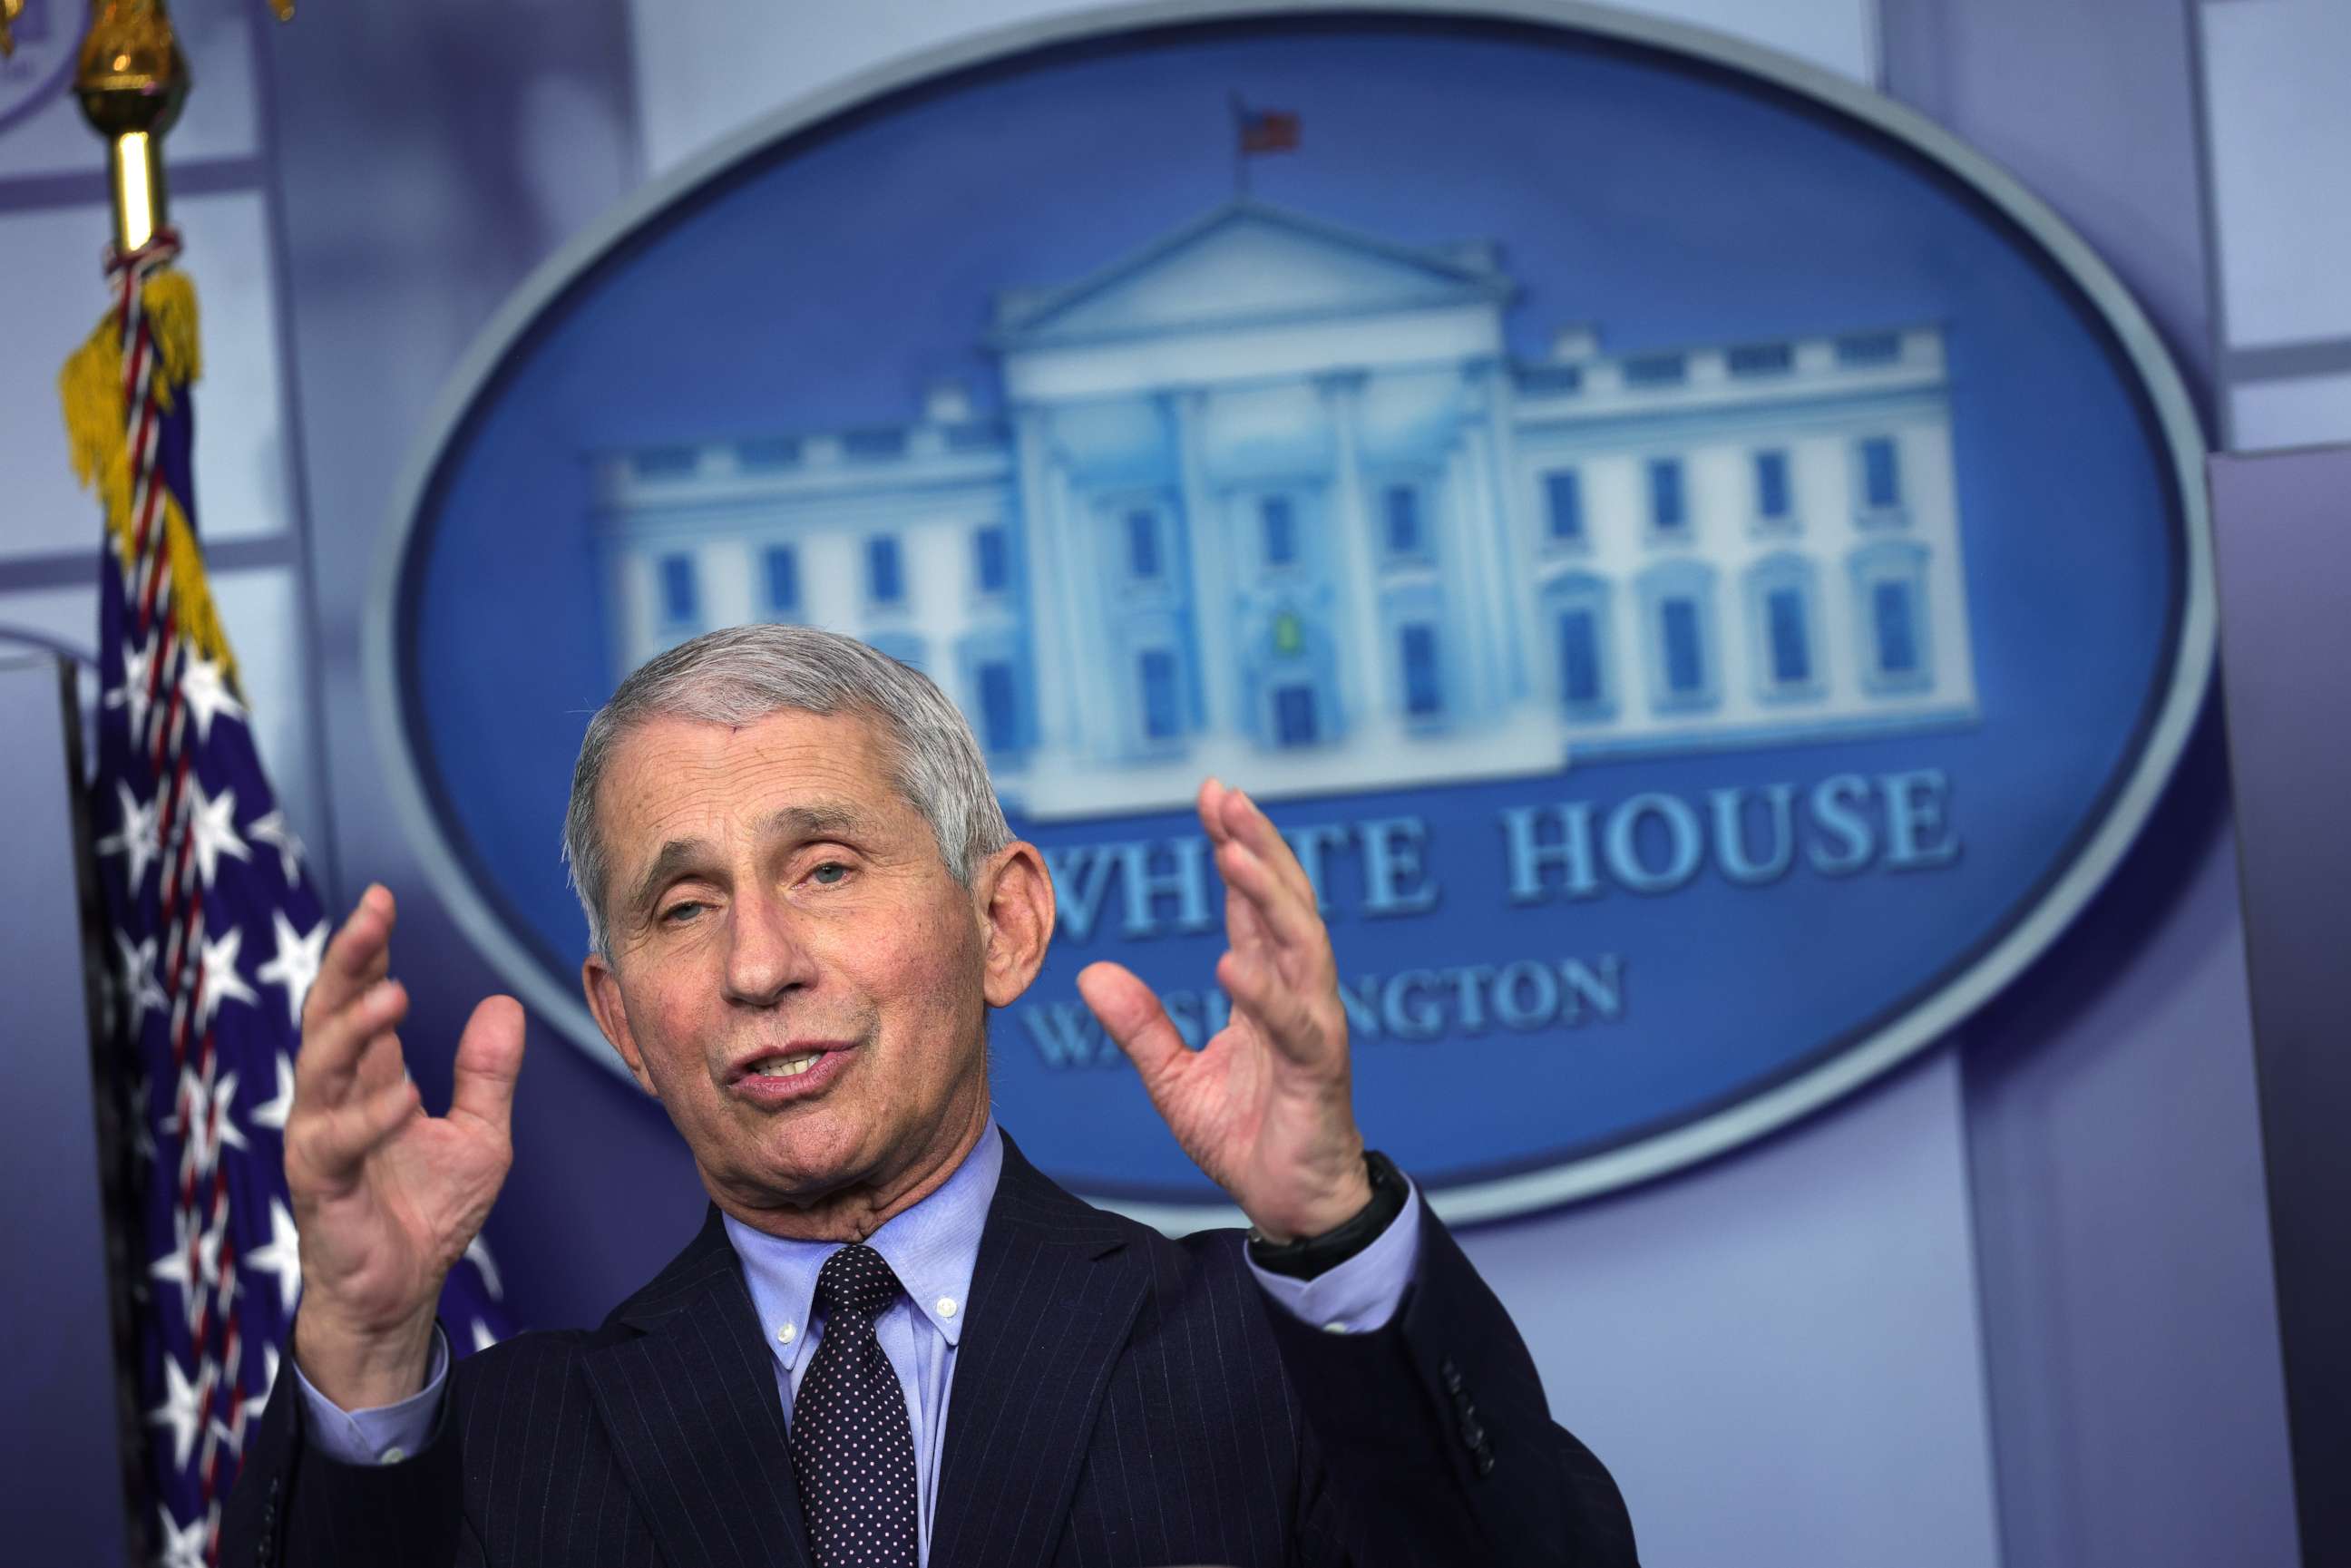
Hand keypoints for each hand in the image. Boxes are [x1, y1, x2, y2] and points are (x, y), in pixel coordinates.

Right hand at [284, 885, 524, 1407]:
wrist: (400, 1294)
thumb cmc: (427, 1214)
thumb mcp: (479, 1135)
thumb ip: (487, 1074)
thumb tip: (504, 1004)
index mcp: (371, 1078)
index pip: (361, 999)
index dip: (368, 951)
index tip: (382, 900)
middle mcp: (336, 1099)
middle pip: (330, 1016)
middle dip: (348, 965)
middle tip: (372, 918)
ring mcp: (321, 1139)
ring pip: (321, 1069)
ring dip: (354, 1031)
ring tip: (390, 995)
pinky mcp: (319, 1186)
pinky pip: (337, 1144)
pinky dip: (367, 1118)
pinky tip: (401, 1097)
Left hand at [1078, 780, 1370, 1242]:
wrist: (1295, 1207)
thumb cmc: (1249, 1137)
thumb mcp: (1176, 1080)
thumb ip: (1140, 1026)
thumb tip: (1091, 974)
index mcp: (1266, 987)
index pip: (1251, 903)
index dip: (1235, 847)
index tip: (1211, 795)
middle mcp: (1297, 994)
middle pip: (1283, 903)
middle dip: (1257, 845)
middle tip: (1225, 797)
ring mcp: (1313, 1028)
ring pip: (1301, 945)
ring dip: (1268, 896)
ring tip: (1233, 853)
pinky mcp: (1319, 1071)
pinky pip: (1295, 1024)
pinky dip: (1267, 991)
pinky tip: (1235, 962)